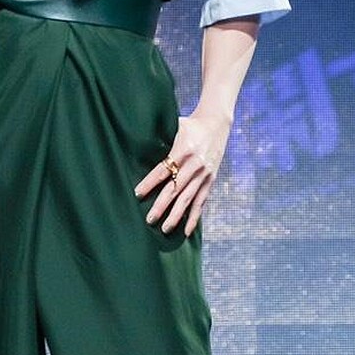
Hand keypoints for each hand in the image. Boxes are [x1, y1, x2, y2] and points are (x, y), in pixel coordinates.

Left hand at [135, 108, 232, 236]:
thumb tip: (137, 142)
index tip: (138, 194)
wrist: (217, 124)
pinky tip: (186, 230)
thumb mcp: (175, 126)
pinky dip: (194, 217)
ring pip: (188, 199)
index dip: (150, 183)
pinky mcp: (211, 180)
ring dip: (177, 216)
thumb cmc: (191, 124)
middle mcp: (195, 164)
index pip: (163, 170)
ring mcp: (204, 174)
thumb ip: (160, 136)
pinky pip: (201, 201)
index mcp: (183, 150)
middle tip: (149, 219)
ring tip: (165, 229)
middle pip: (175, 189)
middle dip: (162, 206)